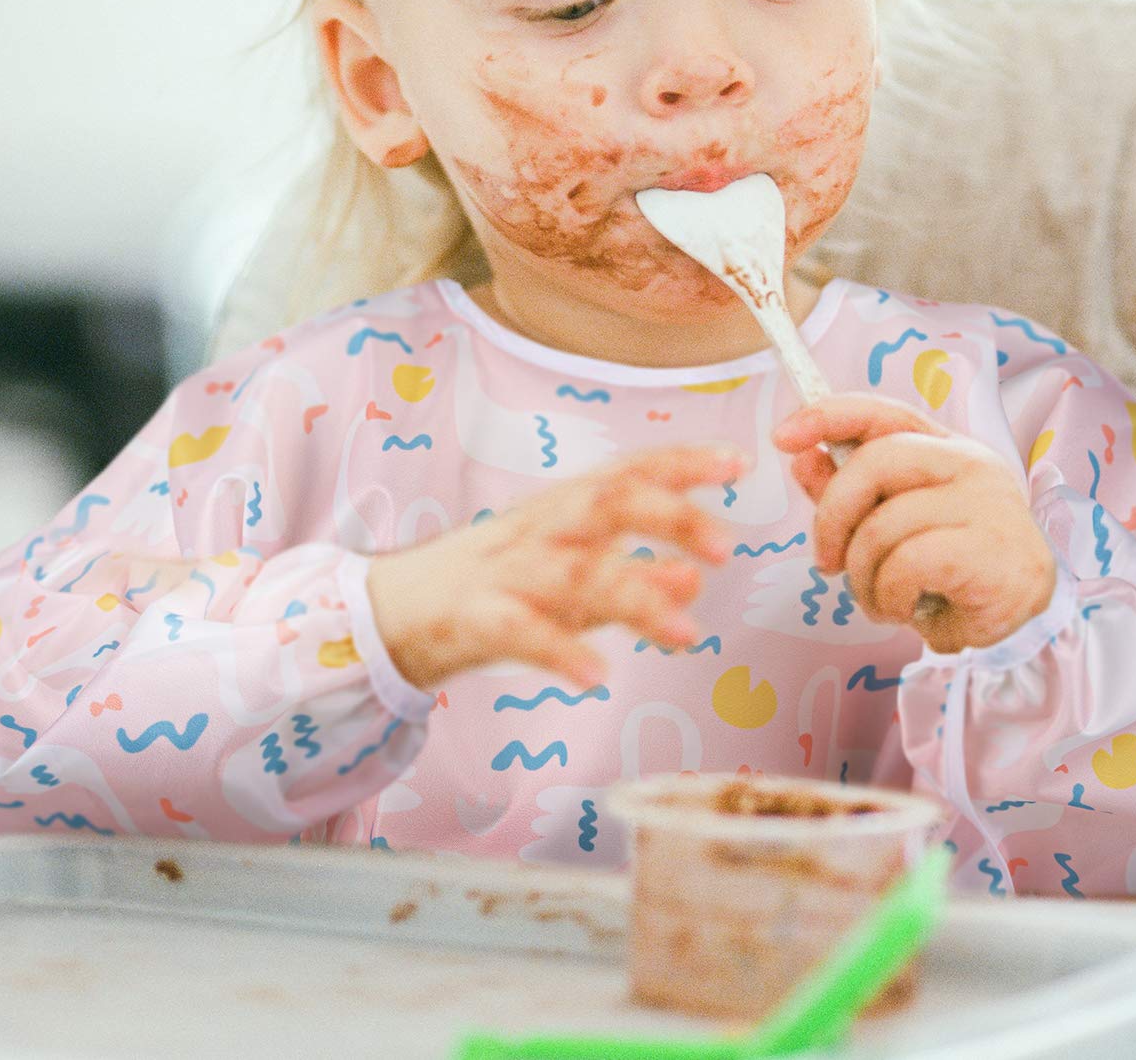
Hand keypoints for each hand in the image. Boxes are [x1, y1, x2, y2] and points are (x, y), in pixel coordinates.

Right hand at [366, 443, 745, 690]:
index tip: (740, 463)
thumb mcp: (568, 574)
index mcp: (562, 509)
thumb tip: (694, 576)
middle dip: (669, 517)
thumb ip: (630, 572)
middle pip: (606, 503)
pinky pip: (519, 629)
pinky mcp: (474, 617)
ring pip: (574, 570)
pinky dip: (559, 648)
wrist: (395, 610)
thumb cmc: (494, 585)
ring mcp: (505, 570)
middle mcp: (539, 528)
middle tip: (725, 549)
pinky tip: (597, 674)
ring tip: (687, 634)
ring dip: (634, 596)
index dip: (683, 462)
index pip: (628, 470)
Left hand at [771, 394, 1054, 652]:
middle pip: (874, 461)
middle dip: (832, 515)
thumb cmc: (950, 569)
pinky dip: (888, 595)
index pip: (881, 411)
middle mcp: (969, 462)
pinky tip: (904, 609)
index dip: (827, 415)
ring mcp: (985, 502)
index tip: (783, 437)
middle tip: (825, 562)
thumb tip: (803, 457)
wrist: (1022, 622)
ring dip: (862, 574)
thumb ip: (850, 491)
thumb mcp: (892, 526)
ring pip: (884, 523)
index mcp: (944, 447)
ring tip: (878, 598)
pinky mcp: (989, 548)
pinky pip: (907, 563)